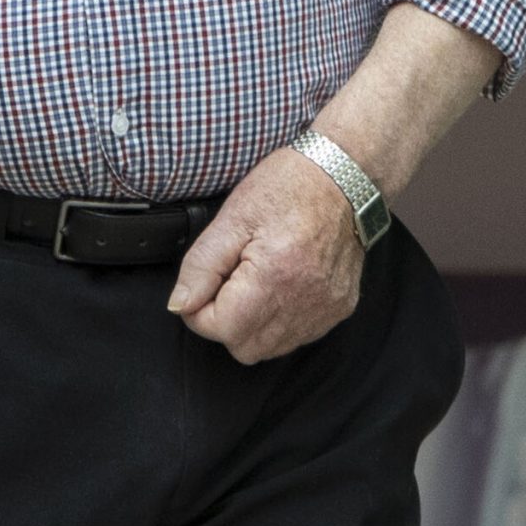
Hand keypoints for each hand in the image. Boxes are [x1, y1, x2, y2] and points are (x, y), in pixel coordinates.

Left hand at [168, 147, 365, 361]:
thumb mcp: (232, 218)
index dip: (201, 312)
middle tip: (230, 284)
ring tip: (258, 283)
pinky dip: (283, 320)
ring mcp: (326, 308)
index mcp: (273, 276)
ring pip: (273, 349)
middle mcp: (304, 300)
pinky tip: (282, 287)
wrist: (344, 175)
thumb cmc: (290, 187)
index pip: (221, 329)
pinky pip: (300, 335)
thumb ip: (201, 266)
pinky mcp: (339, 307)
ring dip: (255, 325)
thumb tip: (181, 305)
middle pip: (246, 349)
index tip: (206, 286)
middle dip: (228, 323)